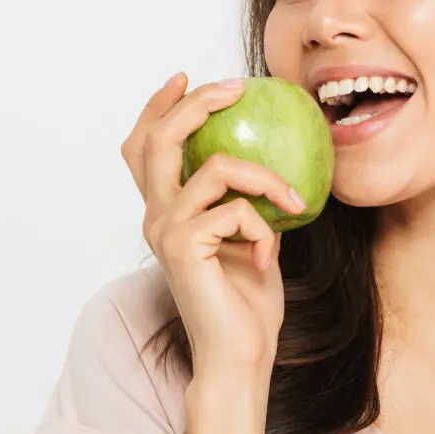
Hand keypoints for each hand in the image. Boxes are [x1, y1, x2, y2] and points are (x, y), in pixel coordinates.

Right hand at [120, 73, 301, 377]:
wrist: (239, 356)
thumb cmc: (247, 306)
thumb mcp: (251, 241)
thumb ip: (246, 205)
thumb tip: (274, 166)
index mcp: (166, 214)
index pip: (145, 150)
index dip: (157, 108)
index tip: (185, 77)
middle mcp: (156, 218)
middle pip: (158, 141)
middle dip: (195, 105)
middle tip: (235, 88)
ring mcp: (166, 231)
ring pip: (214, 170)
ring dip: (263, 177)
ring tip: (289, 200)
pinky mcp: (184, 247)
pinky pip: (235, 210)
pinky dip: (262, 227)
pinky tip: (267, 258)